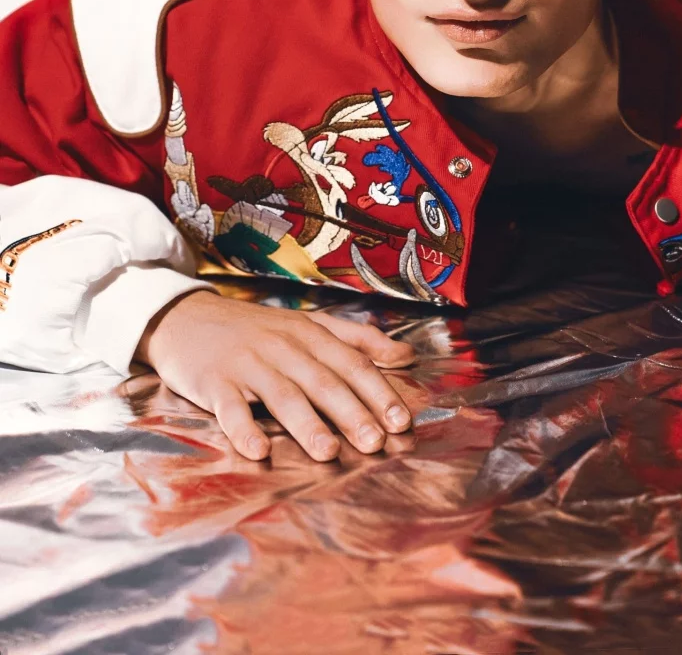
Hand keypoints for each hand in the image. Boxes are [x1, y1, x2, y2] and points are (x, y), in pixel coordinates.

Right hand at [134, 290, 415, 461]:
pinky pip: (230, 408)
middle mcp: (283, 346)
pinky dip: (243, 429)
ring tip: (328, 452)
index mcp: (309, 334)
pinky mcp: (214, 381)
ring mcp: (248, 363)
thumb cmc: (256, 329)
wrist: (186, 317)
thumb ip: (357, 339)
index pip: (351, 363)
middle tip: (374, 442)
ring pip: (282, 394)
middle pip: (322, 380)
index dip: (377, 391)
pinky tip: (257, 451)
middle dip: (351, 411)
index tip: (401, 421)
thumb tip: (407, 357)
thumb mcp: (308, 324)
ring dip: (306, 424)